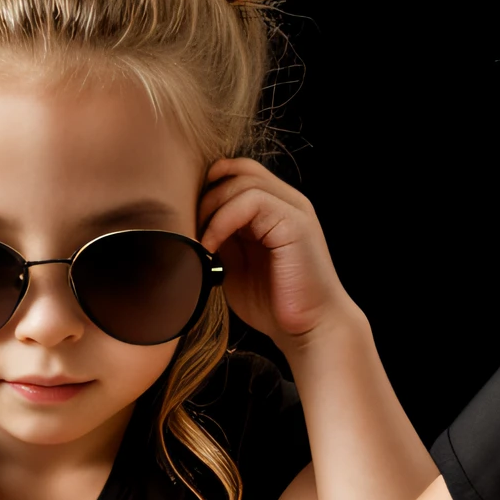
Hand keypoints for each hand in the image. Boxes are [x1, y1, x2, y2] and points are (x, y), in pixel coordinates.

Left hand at [199, 158, 357, 346]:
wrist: (309, 330)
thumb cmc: (276, 304)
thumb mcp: (237, 265)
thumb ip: (224, 238)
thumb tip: (193, 222)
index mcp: (274, 209)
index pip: (237, 172)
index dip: (208, 189)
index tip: (190, 222)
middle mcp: (287, 201)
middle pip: (237, 169)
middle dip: (205, 196)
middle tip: (192, 232)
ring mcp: (293, 208)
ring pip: (243, 180)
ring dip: (212, 209)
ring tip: (203, 242)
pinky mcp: (295, 221)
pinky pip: (252, 201)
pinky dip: (223, 220)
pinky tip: (212, 246)